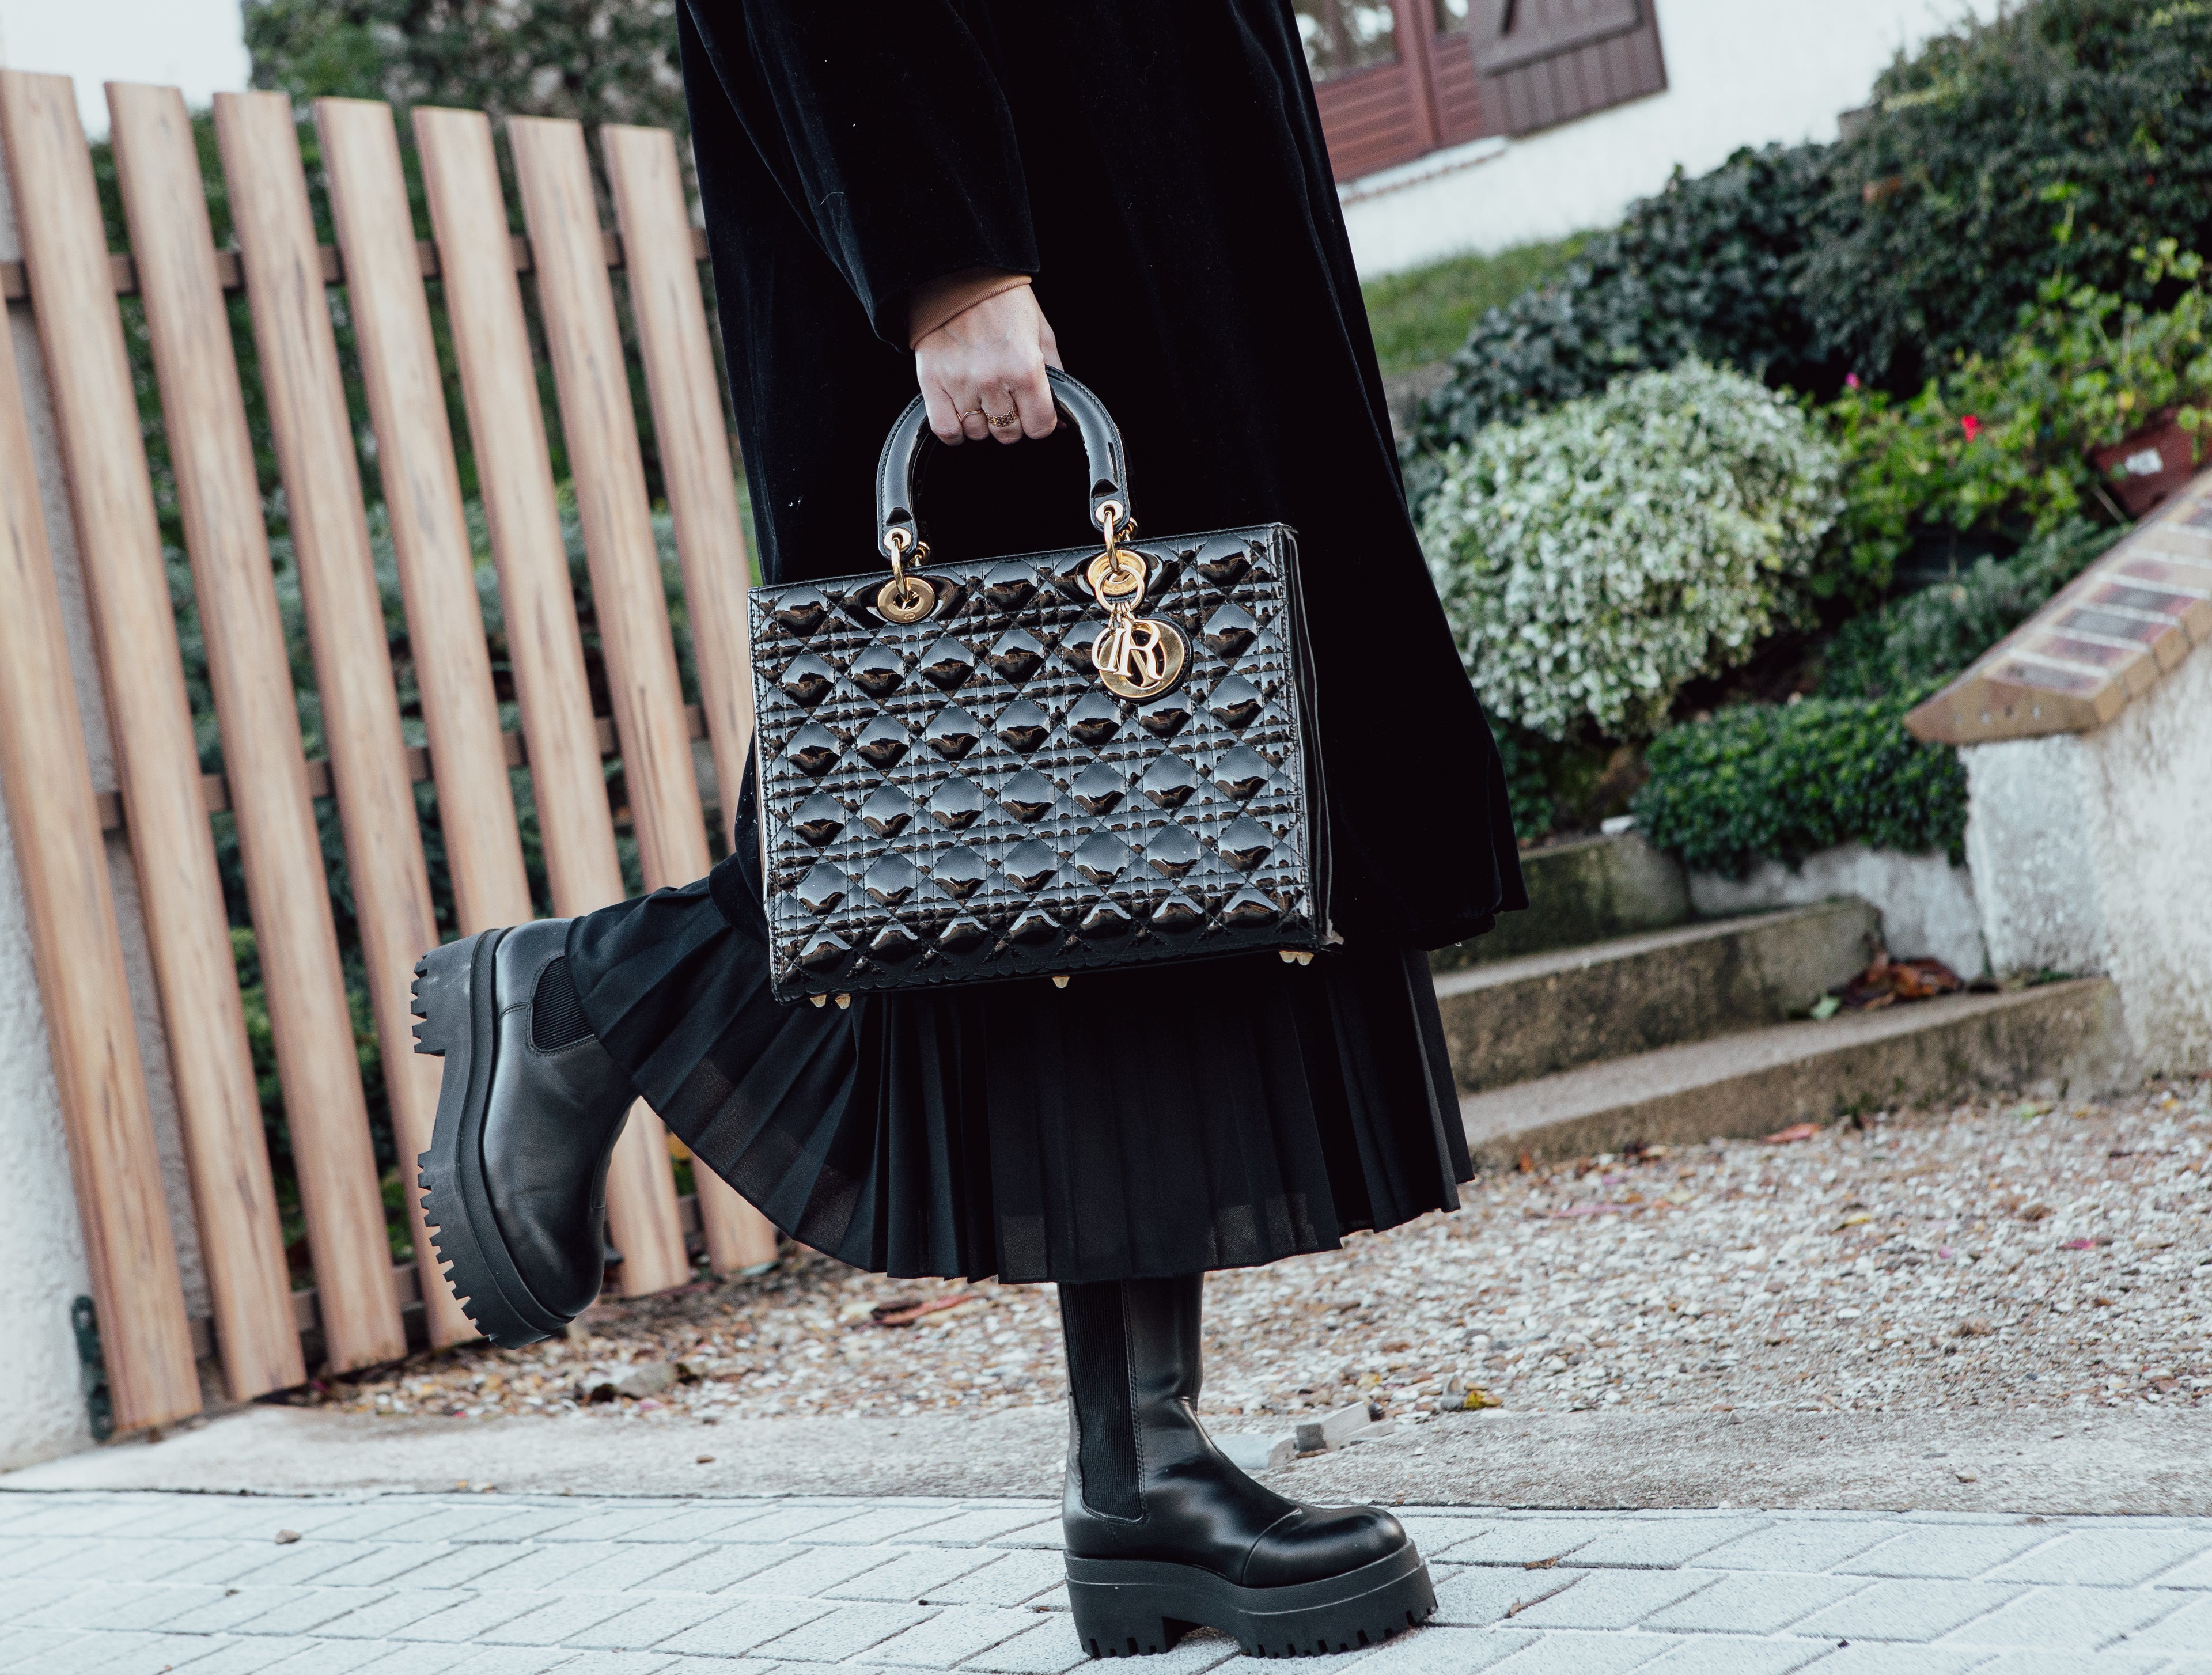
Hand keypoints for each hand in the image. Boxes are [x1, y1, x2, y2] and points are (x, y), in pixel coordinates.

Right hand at [915, 285, 1062, 445]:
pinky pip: (946, 430)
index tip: (1035, 413)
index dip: (1040, 422)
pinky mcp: (931, 382)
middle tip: (1007, 400)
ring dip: (983, 423)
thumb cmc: (1003, 301)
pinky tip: (962, 415)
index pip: (1039, 426)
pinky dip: (955, 430)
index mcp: (1024, 367)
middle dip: (1012, 422)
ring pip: (978, 433)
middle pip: (1008, 434)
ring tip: (982, 397)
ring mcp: (960, 383)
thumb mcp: (1042, 334)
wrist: (959, 275)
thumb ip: (1055, 377)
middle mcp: (992, 379)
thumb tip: (1063, 416)